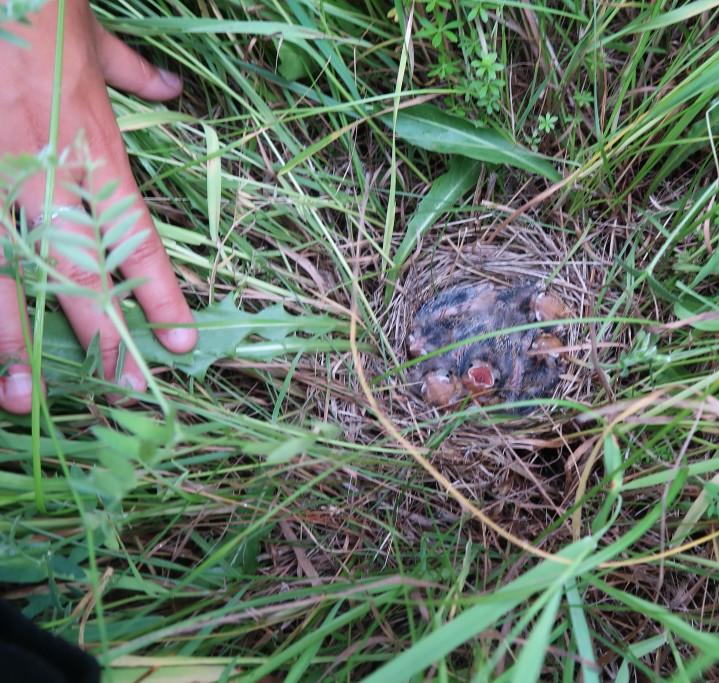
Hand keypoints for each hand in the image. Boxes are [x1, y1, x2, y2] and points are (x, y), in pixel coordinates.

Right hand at [0, 0, 195, 413]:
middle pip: (77, 269)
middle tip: (125, 391)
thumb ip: (132, 73)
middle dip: (101, 335)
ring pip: (5, 271)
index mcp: (92, 147)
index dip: (159, 292)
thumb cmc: (36, 6)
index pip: (135, 235)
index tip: (179, 340)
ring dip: (11, 338)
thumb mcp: (92, 37)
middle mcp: (43, 173)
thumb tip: (169, 89)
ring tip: (21, 397)